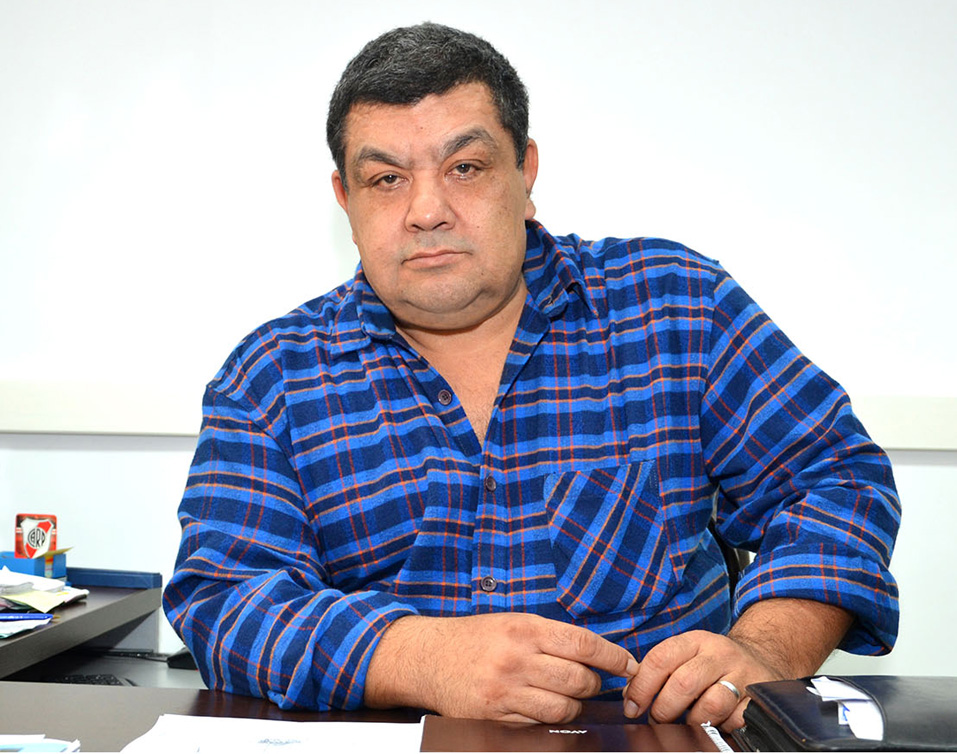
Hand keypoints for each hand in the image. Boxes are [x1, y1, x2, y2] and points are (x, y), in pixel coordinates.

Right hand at [365, 612, 638, 722]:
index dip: (613, 656)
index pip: (583, 644)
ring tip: (566, 695)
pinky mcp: (495, 716)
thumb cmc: (475, 637)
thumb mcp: (512, 622)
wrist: (428, 657)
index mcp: (524, 628)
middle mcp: (516, 658)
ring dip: (574, 704)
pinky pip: (538, 723)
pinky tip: (542, 705)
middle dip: (594, 683)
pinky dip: (548, 717)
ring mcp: (505, 690)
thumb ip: (550, 636)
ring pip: (563, 707)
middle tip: (590, 681)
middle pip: (579, 679)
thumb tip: (596, 653)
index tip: (628, 664)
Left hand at [622, 630, 782, 730]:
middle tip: (658, 719)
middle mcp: (719, 654)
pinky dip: (722, 726)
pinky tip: (716, 723)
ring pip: (711, 705)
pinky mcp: (758, 697)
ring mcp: (742, 675)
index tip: (632, 706)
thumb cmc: (714, 662)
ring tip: (687, 724)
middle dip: (664, 708)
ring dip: (693, 721)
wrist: (762, 658)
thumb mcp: (688, 654)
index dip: (641, 686)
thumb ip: (660, 671)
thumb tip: (630, 695)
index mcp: (696, 641)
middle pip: (683, 683)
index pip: (660, 659)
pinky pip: (736, 719)